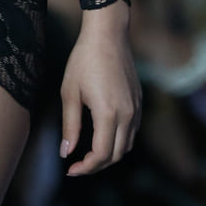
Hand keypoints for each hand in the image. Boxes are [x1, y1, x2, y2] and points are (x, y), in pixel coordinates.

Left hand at [60, 4, 141, 175]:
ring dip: (110, 154)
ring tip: (89, 154)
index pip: (102, 155)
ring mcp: (136, 109)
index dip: (86, 168)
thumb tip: (66, 153)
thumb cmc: (84, 60)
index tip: (71, 170)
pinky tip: (103, 135)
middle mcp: (128, 115)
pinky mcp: (139, 102)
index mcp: (108, 114)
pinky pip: (133, 131)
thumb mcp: (70, 92)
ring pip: (127, 145)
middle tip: (77, 165)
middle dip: (97, 165)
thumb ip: (70, 126)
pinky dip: (119, 140)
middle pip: (117, 155)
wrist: (108, 35)